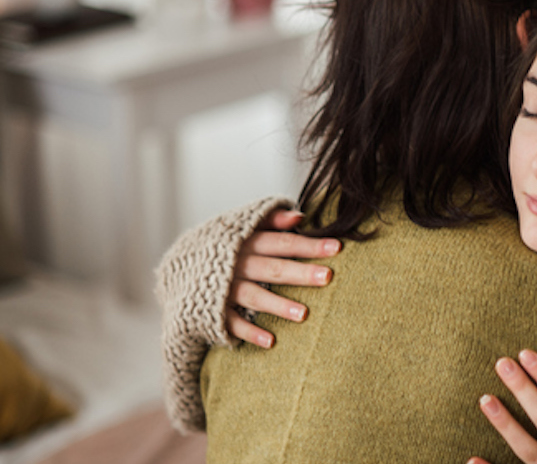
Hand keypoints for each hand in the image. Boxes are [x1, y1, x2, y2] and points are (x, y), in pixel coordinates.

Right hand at [226, 208, 340, 347]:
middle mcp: (235, 264)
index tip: (337, 247)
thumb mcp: (243, 227)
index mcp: (245, 241)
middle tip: (327, 277)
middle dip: (299, 272)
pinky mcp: (212, 310)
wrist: (177, 268)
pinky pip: (231, 322)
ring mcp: (223, 288)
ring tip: (304, 314)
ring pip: (253, 295)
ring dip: (278, 305)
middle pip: (271, 268)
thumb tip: (300, 217)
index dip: (309, 244)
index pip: (282, 242)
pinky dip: (249, 332)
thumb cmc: (226, 246)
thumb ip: (272, 220)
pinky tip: (271, 341)